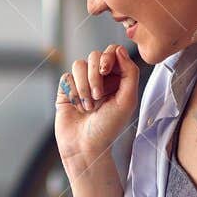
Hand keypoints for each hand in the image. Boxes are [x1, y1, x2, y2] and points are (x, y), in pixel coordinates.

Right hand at [55, 44, 139, 170]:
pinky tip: (77, 106)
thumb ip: (130, 72)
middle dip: (95, 75)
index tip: (106, 71)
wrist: (85, 146)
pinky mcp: (66, 90)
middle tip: (98, 95)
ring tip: (89, 106)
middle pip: (94, 55)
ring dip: (84, 86)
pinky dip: (73, 92)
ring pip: (79, 65)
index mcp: (117, 79)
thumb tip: (119, 49)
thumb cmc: (108, 128)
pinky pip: (66, 77)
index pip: (113, 52)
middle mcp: (99, 79)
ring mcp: (81, 83)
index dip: (109, 57)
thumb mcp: (128, 100)